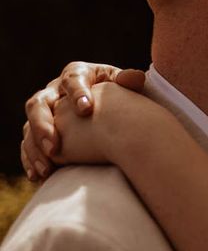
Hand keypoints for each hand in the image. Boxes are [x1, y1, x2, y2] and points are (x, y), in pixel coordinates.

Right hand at [21, 62, 145, 180]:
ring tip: (47, 169)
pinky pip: (28, 145)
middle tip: (54, 147)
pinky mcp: (40, 131)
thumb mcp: (127, 87)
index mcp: (77, 74)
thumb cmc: (122, 96)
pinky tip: (39, 176)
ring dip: (35, 149)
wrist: (115, 111)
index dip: (77, 94)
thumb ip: (129, 83)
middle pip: (38, 104)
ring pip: (29, 127)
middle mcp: (55, 91)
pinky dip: (32, 160)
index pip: (72, 80)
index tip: (87, 109)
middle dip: (43, 126)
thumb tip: (135, 78)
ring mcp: (45, 112)